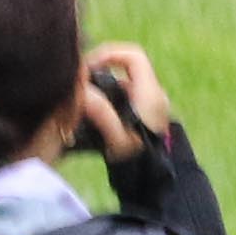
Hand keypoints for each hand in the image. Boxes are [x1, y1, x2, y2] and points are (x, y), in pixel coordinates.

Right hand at [76, 41, 172, 158]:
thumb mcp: (118, 140)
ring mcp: (152, 104)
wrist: (153, 180)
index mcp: (150, 94)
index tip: (89, 67)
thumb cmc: (138, 161)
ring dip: (105, 84)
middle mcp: (154, 95)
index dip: (109, 54)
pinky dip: (111, 96)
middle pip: (127, 66)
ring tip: (84, 96)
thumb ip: (101, 114)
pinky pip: (128, 94)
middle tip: (82, 81)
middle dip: (102, 69)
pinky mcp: (147, 114)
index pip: (133, 56)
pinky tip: (95, 111)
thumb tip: (82, 92)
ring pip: (126, 81)